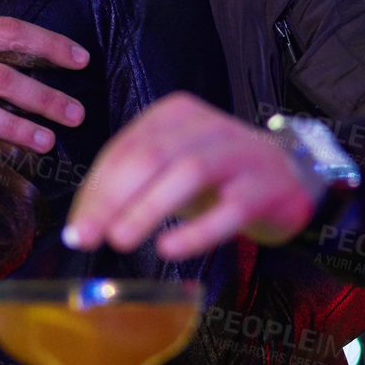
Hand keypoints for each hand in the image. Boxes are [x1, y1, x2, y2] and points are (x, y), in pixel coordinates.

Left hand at [63, 93, 317, 258]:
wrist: (290, 174)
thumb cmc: (215, 176)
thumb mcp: (168, 171)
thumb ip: (126, 189)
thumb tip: (80, 226)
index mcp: (173, 115)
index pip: (124, 150)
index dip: (95, 191)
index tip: (74, 230)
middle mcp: (205, 126)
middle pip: (149, 156)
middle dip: (111, 198)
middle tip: (86, 237)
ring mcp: (239, 153)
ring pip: (187, 173)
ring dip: (148, 208)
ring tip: (120, 240)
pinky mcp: (265, 187)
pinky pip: (230, 209)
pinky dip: (197, 230)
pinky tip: (170, 248)